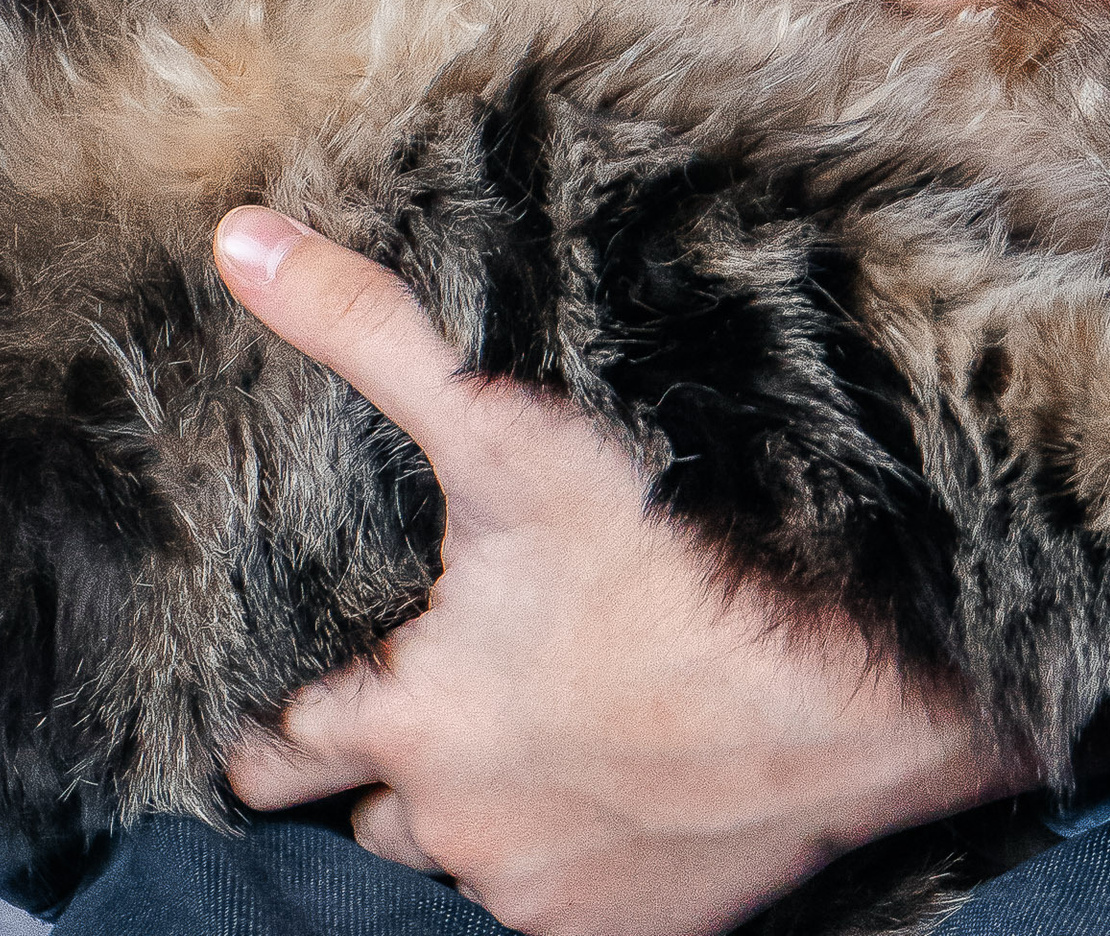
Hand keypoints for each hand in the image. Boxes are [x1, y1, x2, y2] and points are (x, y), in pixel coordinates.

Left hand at [215, 207, 1028, 934]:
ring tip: (502, 732)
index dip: (266, 731)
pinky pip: (565, 899)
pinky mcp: (644, 928)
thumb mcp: (505, 425)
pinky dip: (568, 848)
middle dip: (373, 771)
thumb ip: (364, 332)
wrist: (870, 686)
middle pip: (374, 819)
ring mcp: (556, 892)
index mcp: (417, 728)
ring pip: (470, 863)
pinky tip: (600, 777)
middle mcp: (468, 831)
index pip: (284, 755)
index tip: (260, 713)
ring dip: (472, 812)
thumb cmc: (682, 549)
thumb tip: (240, 243)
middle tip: (393, 707)